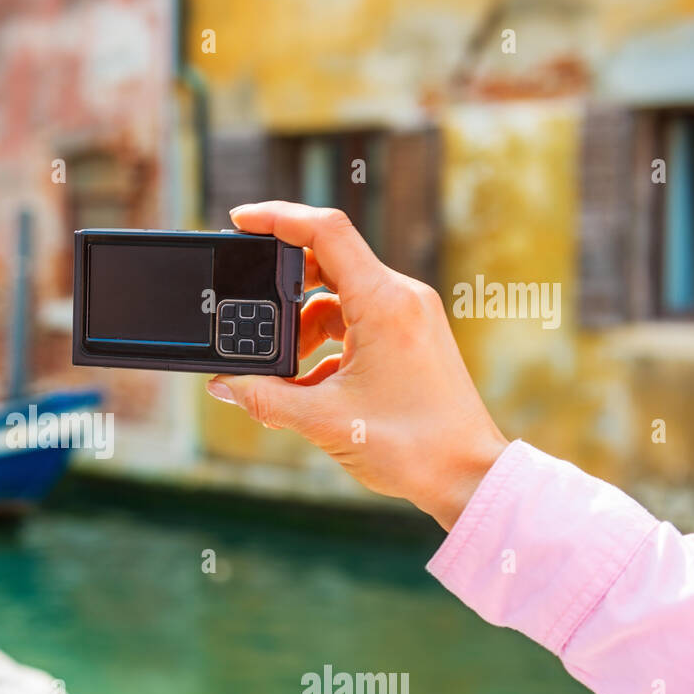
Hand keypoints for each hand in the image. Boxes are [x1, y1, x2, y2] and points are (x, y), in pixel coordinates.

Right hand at [207, 201, 508, 530]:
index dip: (277, 217)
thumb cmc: (412, 447)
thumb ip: (264, 399)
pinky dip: (325, 346)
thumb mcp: (324, 421)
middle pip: (327, 264)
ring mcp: (409, 316)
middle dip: (282, 292)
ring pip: (338, 300)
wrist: (469, 476)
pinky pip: (355, 323)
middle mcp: (402, 298)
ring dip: (301, 329)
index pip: (326, 231)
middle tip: (253, 323)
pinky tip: (309, 388)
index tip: (240, 221)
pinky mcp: (410, 337)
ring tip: (283, 377)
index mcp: (385, 303)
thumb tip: (224, 385)